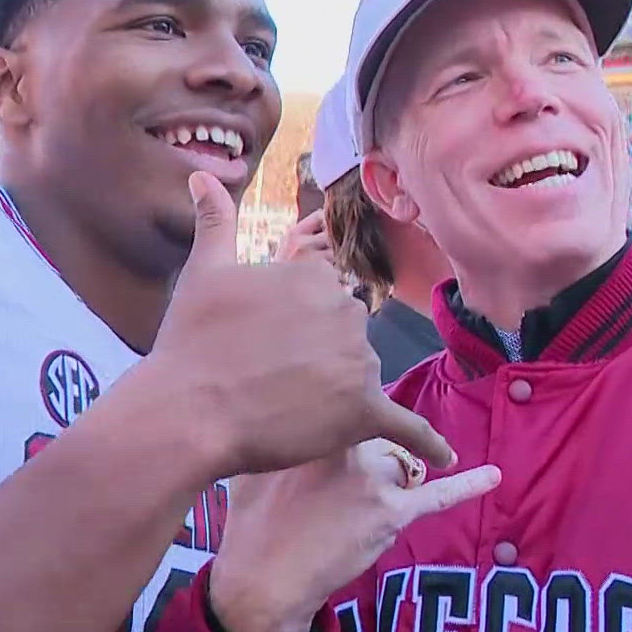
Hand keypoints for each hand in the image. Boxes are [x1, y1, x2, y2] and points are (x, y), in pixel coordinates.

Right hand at [136, 173, 454, 477]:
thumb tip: (201, 173)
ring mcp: (357, 361)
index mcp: (315, 275)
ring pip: (360, 376)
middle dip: (319, 356)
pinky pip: (404, 428)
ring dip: (337, 393)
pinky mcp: (362, 410)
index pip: (324, 302)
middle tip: (269, 377)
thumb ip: (215, 221)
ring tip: (283, 407)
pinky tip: (444, 458)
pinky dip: (425, 444)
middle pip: (346, 337)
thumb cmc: (191, 342)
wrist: (188, 410)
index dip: (294, 326)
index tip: (263, 344)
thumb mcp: (204, 271)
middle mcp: (346, 311)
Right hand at [208, 440, 501, 631]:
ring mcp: (372, 480)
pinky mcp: (391, 514)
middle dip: (363, 467)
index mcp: (315, 429)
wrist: (263, 579)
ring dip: (384, 487)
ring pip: (397, 469)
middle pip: (377, 442)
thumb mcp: (254, 463)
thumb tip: (291, 421)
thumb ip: (283, 437)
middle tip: (331, 501)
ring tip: (346, 519)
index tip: (337, 441)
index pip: (352, 412)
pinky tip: (494, 476)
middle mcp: (347, 447)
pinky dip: (467, 486)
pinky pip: (435, 496)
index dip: (347, 425)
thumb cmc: (252, 523)